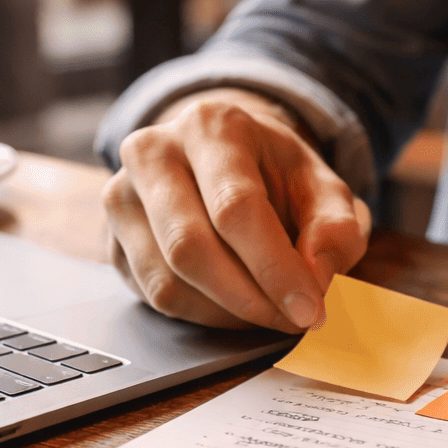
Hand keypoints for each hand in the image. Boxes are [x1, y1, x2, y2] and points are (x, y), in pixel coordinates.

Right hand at [103, 89, 371, 331]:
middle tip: (292, 321)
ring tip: (269, 312)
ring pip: (167, 281)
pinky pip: (154, 296)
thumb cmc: (273, 174)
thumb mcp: (321, 186)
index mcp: (211, 126)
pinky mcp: (112, 239)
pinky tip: (236, 306)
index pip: (235, 207)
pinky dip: (203, 315)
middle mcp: (153, 153)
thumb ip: (335, 227)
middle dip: (250, 299)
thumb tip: (316, 277)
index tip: (309, 311)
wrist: (221, 159)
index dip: (275, 269)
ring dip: (227, 314)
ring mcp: (122, 197)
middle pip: (191, 247)